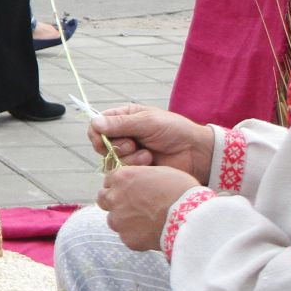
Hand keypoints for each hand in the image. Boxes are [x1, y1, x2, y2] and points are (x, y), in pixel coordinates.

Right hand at [89, 103, 214, 182]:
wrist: (196, 153)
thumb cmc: (175, 130)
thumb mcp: (147, 122)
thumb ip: (121, 123)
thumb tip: (94, 123)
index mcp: (125, 118)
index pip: (97, 125)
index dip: (96, 133)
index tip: (101, 139)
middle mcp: (123, 135)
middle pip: (101, 144)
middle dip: (115, 146)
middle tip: (133, 144)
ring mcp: (129, 154)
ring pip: (111, 160)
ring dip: (128, 158)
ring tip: (147, 154)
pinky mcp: (135, 169)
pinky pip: (123, 172)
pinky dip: (135, 167)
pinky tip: (150, 162)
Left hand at [97, 165, 200, 252]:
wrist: (190, 217)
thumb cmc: (180, 190)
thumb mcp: (161, 172)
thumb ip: (141, 176)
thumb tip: (139, 181)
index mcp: (122, 178)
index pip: (109, 179)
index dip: (119, 184)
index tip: (128, 189)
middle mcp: (115, 198)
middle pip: (103, 199)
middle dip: (114, 201)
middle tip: (131, 205)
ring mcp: (119, 220)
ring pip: (114, 220)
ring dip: (124, 220)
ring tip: (146, 221)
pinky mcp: (128, 239)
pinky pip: (128, 236)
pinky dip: (137, 235)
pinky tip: (152, 232)